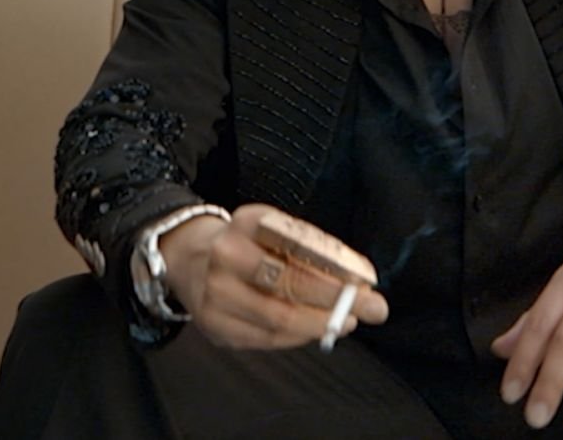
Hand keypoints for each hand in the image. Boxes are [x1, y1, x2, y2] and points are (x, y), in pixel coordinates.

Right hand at [159, 203, 388, 348]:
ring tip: (349, 321)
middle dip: (339, 300)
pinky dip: (298, 336)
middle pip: (291, 285)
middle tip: (375, 308)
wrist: (187, 257)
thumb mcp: (272, 230)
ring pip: (280, 319)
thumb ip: (310, 250)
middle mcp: (225, 257)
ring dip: (322, 323)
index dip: (337, 265)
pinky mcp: (214, 327)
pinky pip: (266, 339)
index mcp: (245, 223)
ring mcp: (215, 296)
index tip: (367, 278)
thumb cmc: (245, 243)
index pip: (299, 245)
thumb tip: (358, 279)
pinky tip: (317, 329)